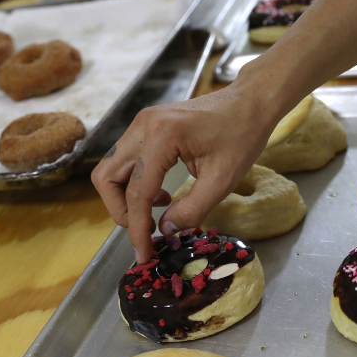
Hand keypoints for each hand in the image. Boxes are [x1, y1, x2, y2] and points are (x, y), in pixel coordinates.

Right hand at [91, 83, 279, 262]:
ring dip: (125, 197)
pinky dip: (133, 182)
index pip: (136, 191)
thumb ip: (192, 210)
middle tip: (145, 229)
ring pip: (110, 168)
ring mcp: (141, 123)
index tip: (143, 254)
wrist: (249, 102)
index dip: (137, 228)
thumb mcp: (223, 180)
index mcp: (162, 136)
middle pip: (107, 177)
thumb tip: (164, 230)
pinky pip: (125, 160)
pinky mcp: (145, 126)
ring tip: (157, 208)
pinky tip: (160, 192)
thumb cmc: (242, 136)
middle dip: (120, 211)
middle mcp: (143, 126)